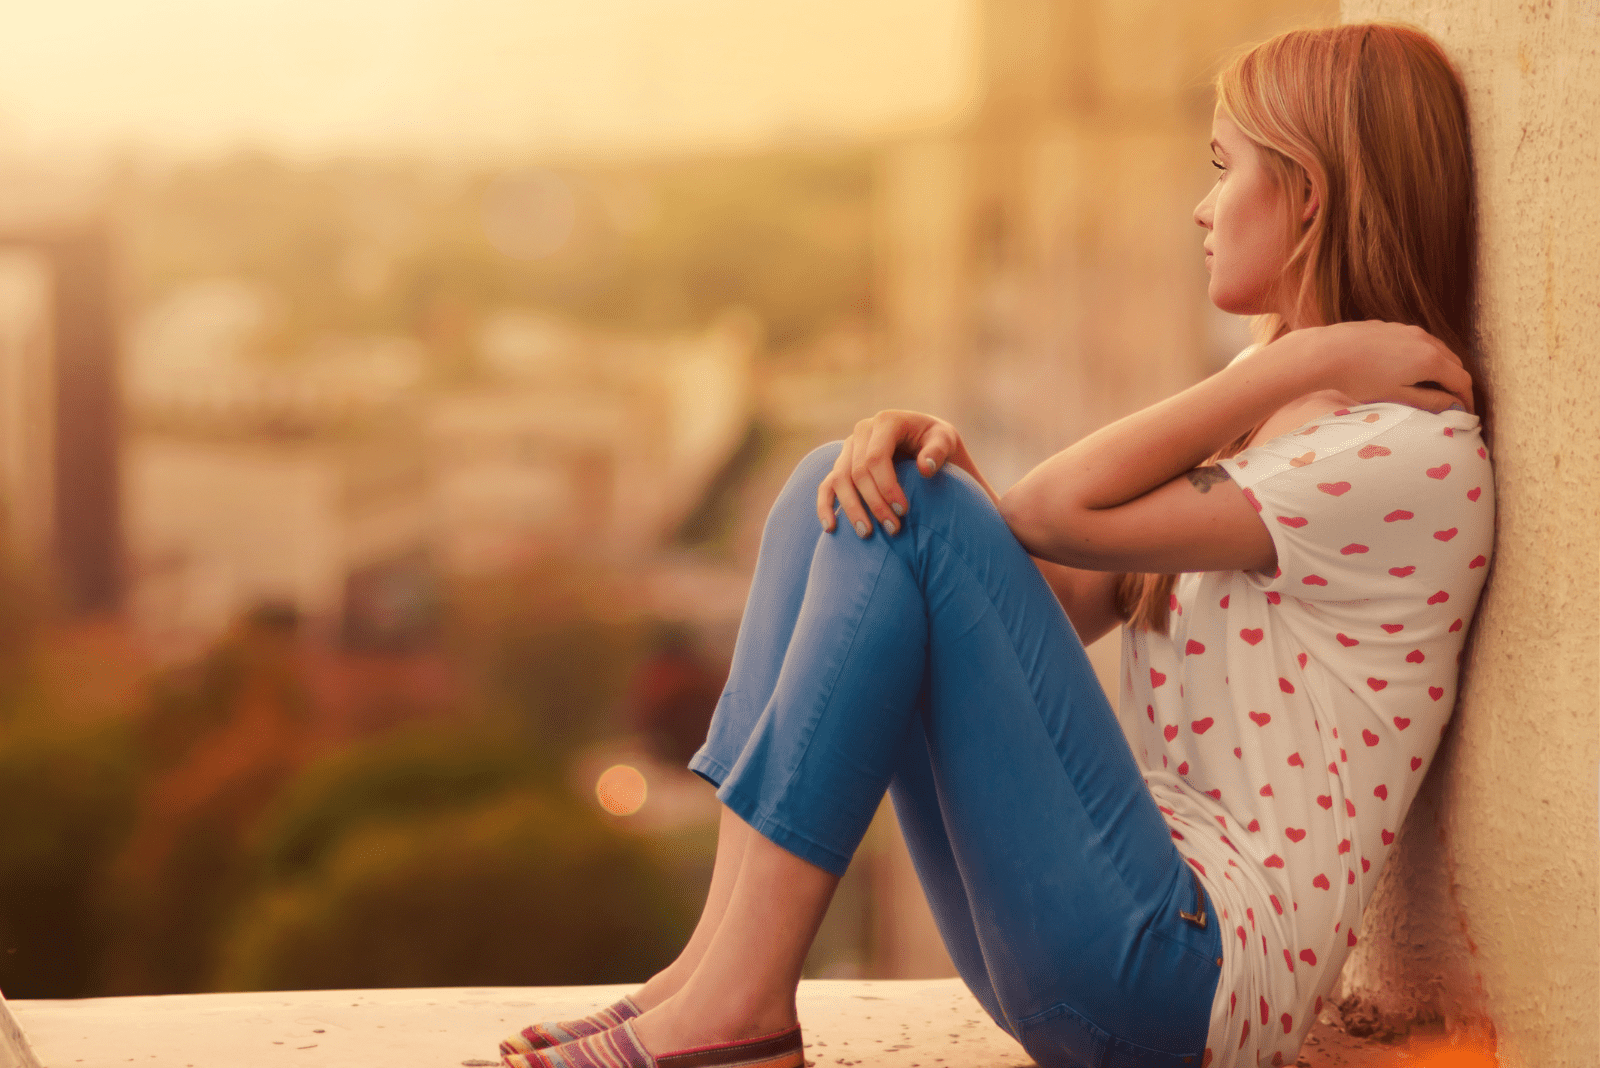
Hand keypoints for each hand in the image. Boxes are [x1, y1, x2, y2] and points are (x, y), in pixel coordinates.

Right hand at [816, 410, 963, 536]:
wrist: (926, 444)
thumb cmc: (937, 443)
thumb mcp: (946, 441)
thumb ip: (938, 451)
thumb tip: (925, 468)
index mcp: (886, 422)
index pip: (876, 457)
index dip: (887, 486)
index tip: (904, 511)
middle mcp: (862, 431)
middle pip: (857, 472)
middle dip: (874, 503)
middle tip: (893, 529)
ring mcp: (849, 448)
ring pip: (839, 480)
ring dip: (851, 509)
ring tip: (867, 534)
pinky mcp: (841, 465)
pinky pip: (827, 486)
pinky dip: (825, 506)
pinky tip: (831, 527)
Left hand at [1301, 321, 1475, 413]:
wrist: (1326, 352)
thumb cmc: (1359, 379)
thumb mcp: (1396, 397)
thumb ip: (1429, 402)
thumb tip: (1453, 405)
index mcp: (1430, 360)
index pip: (1462, 380)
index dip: (1467, 399)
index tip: (1464, 412)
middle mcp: (1425, 340)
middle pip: (1453, 362)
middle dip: (1455, 383)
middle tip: (1450, 401)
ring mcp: (1408, 329)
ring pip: (1435, 349)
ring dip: (1439, 368)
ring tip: (1430, 386)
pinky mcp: (1391, 326)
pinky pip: (1416, 341)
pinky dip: (1421, 356)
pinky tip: (1405, 369)